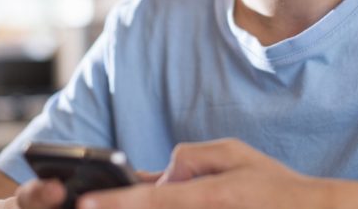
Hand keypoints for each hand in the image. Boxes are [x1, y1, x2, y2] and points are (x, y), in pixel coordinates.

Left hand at [77, 139, 326, 208]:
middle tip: (122, 197)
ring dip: (150, 203)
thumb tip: (164, 174)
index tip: (86, 204)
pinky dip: (170, 203)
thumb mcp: (233, 154)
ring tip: (182, 191)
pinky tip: (196, 193)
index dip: (116, 201)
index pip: (151, 199)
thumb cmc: (271, 185)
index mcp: (207, 196)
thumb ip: (192, 157)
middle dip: (130, 204)